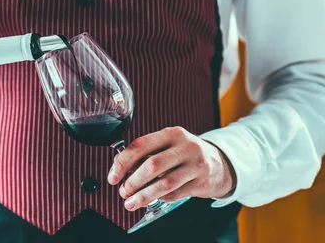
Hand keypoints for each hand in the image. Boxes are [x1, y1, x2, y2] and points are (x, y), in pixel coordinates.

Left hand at [107, 126, 235, 210]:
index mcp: (172, 133)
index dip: (123, 162)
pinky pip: (175, 193)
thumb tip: (119, 165)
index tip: (113, 176)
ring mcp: (196, 164)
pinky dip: (161, 198)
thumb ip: (146, 152)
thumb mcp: (169, 145)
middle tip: (122, 191)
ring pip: (164, 183)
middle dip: (133, 181)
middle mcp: (185, 146)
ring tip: (131, 202)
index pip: (141, 145)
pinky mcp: (202, 182)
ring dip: (144, 195)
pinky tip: (153, 199)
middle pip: (152, 165)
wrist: (222, 163)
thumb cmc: (187, 153)